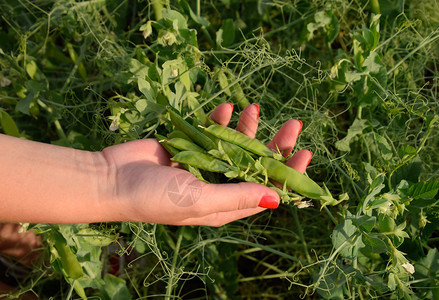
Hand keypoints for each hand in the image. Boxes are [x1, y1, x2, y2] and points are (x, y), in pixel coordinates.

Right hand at [101, 104, 311, 225]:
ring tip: (254, 108)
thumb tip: (277, 199)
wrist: (111, 179)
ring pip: (236, 145)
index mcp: (225, 206)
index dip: (288, 174)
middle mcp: (219, 187)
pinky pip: (211, 132)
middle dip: (276, 146)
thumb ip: (238, 197)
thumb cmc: (155, 197)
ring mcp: (204, 165)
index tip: (304, 153)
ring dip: (248, 128)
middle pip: (256, 165)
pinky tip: (226, 108)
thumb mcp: (201, 200)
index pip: (266, 191)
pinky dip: (219, 121)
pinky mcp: (189, 148)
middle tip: (293, 125)